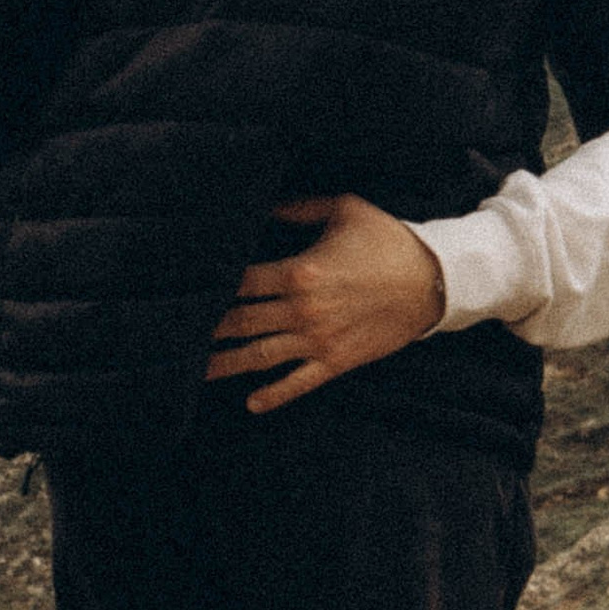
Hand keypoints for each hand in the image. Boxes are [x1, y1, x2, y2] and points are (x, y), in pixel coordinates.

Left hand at [207, 196, 447, 413]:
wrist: (434, 280)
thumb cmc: (388, 240)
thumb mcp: (343, 209)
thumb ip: (298, 208)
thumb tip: (263, 206)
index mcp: (300, 271)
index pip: (242, 281)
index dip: (213, 286)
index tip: (187, 288)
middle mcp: (303, 310)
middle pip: (242, 321)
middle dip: (208, 328)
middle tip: (174, 334)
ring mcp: (319, 340)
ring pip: (260, 356)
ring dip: (226, 364)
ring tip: (195, 371)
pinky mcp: (337, 361)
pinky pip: (298, 382)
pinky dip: (273, 395)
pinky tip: (251, 403)